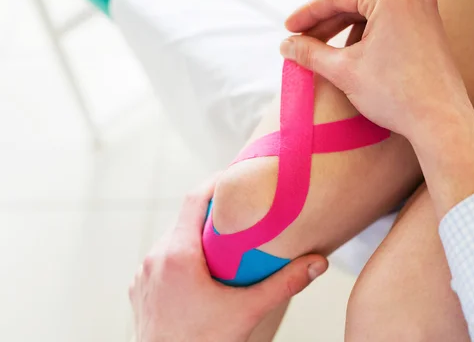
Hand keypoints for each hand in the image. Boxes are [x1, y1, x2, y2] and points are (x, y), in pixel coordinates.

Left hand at [129, 176, 327, 341]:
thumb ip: (285, 284)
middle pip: (184, 220)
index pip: (194, 199)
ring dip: (194, 238)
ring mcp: (144, 275)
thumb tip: (318, 263)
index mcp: (177, 254)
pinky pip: (161, 261)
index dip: (215, 182)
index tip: (233, 176)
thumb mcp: (248, 311)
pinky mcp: (140, 290)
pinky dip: (180, 258)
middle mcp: (155, 259)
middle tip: (237, 215)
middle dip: (210, 214)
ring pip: (172, 241)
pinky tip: (199, 272)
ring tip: (221, 245)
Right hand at [280, 0, 473, 145]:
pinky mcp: (429, 29)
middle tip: (300, 43)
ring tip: (323, 55)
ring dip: (344, 33)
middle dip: (325, 25)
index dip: (307, 14)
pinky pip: (388, 25)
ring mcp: (424, 11)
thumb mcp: (343, 70)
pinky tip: (351, 59)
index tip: (288, 30)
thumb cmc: (395, 94)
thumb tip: (286, 46)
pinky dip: (366, 38)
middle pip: (355, 3)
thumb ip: (310, 53)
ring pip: (371, 15)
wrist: (440, 122)